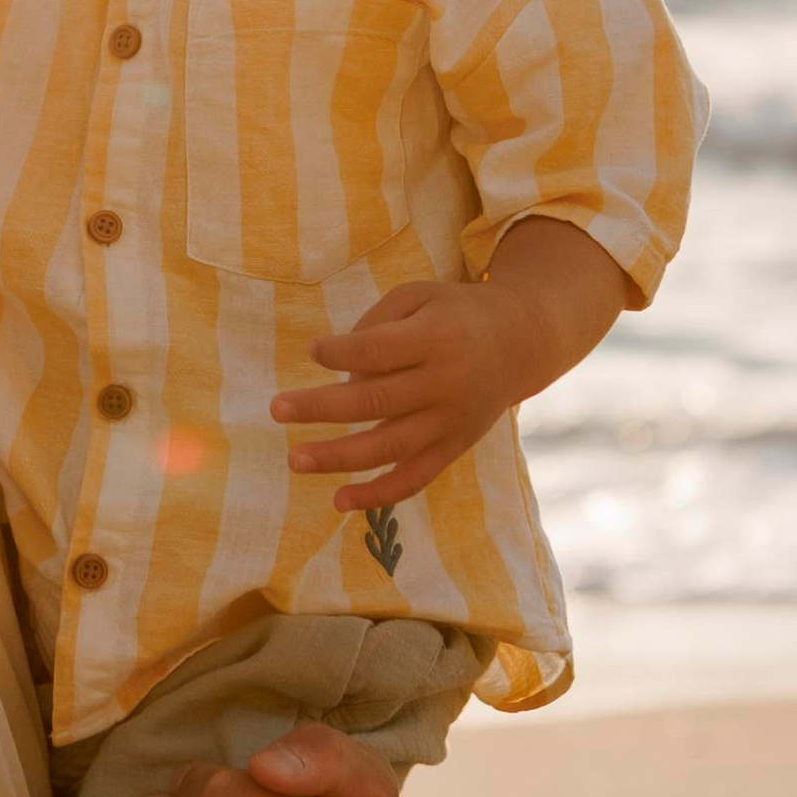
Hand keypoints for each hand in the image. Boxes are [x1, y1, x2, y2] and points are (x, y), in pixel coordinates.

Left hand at [272, 277, 527, 510]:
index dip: (340, 352)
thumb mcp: (419, 295)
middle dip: (320, 407)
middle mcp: (445, 383)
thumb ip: (375, 325)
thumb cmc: (453, 313)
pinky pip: (413, 478)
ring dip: (338, 457)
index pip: (378, 351)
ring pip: (389, 448)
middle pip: (375, 401)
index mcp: (436, 338)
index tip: (312, 350)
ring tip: (295, 459)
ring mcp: (450, 422)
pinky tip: (339, 500)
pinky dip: (377, 495)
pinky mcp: (453, 448)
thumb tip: (338, 373)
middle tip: (277, 409)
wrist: (519, 343)